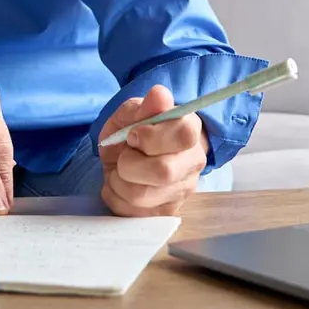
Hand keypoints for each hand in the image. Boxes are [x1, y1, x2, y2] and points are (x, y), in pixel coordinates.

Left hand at [98, 85, 209, 216]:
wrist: (129, 154)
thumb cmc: (133, 130)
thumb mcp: (131, 113)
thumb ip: (144, 106)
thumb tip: (160, 95)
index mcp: (190, 130)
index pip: (183, 134)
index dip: (150, 136)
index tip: (133, 134)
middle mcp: (193, 163)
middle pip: (163, 171)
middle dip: (129, 163)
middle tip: (123, 155)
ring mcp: (182, 191)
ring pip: (142, 196)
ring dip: (118, 181)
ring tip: (119, 170)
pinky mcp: (166, 213)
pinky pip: (132, 213)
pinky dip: (115, 197)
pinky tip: (120, 185)